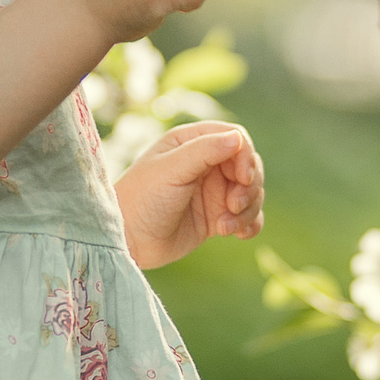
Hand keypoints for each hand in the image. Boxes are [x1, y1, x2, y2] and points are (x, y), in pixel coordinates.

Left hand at [116, 121, 264, 269]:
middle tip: (233, 206)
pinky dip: (250, 224)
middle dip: (249, 187)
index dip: (246, 156)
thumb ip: (204, 151)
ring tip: (224, 228)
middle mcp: (206, 164)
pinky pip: (247, 216)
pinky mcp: (217, 216)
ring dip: (248, 210)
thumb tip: (238, 138)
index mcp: (192, 143)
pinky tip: (240, 235)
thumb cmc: (142, 199)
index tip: (243, 178)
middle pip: (249, 166)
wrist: (128, 241)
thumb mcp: (171, 170)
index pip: (235, 139)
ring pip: (251, 193)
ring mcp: (213, 191)